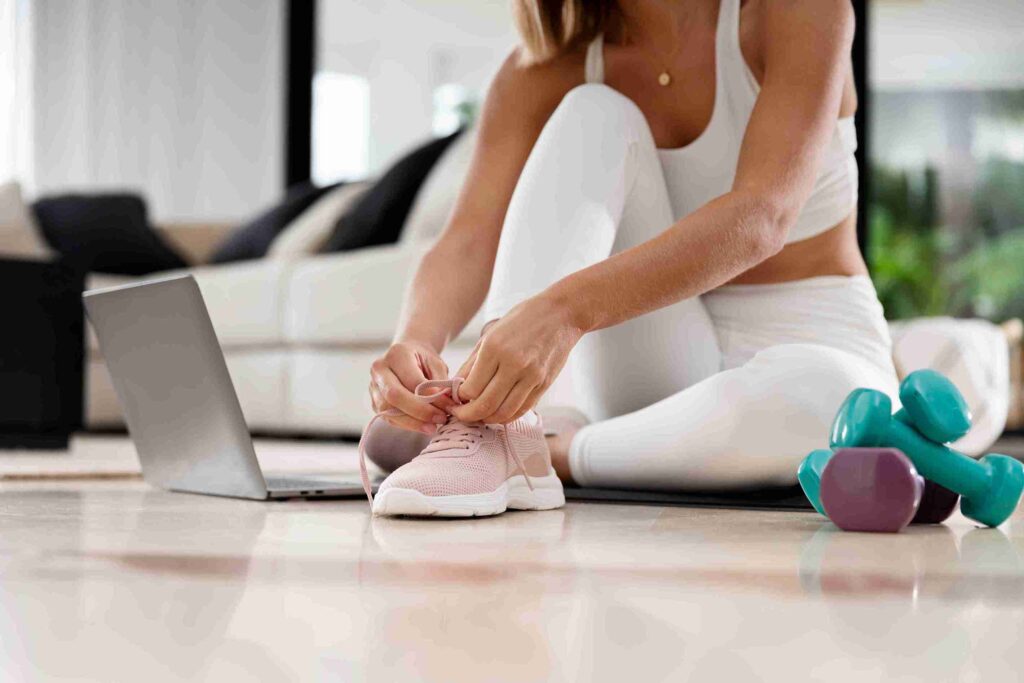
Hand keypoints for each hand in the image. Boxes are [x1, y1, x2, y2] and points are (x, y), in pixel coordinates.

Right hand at [369, 340, 451, 433]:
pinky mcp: (374, 402)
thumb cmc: (423, 360)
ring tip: (433, 426)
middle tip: (440, 419)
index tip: (447, 406)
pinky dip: (407, 424)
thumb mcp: (436, 364)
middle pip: (394, 395)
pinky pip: (388, 417)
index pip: (412, 380)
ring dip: (413, 422)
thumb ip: (440, 383)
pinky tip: (423, 426)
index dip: (430, 396)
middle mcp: (380, 369)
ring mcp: (373, 386)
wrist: (406, 355)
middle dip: (419, 411)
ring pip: (388, 410)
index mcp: (397, 354)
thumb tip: (446, 404)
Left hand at [452, 294, 582, 423]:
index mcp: (494, 348)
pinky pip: (522, 409)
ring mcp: (531, 376)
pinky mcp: (544, 384)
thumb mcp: (491, 334)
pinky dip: (507, 416)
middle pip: (485, 405)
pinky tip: (498, 412)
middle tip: (461, 414)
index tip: (455, 398)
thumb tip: (457, 386)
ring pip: (503, 413)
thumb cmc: (523, 320)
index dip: (458, 398)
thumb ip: (472, 363)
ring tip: (479, 416)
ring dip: (487, 419)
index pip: (470, 388)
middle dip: (468, 415)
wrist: (561, 314)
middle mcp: (513, 364)